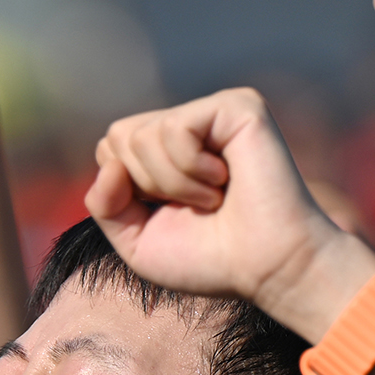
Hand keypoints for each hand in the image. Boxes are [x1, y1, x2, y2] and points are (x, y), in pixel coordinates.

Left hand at [86, 89, 373, 341]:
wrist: (269, 269)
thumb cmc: (212, 260)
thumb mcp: (139, 242)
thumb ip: (106, 206)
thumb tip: (109, 166)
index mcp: (169, 151)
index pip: (111, 148)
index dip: (127, 191)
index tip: (172, 214)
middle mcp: (192, 125)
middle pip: (120, 136)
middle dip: (147, 186)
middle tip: (196, 206)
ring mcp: (214, 112)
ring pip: (143, 135)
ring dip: (174, 184)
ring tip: (214, 198)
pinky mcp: (237, 106)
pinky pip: (175, 128)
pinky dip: (190, 170)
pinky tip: (226, 181)